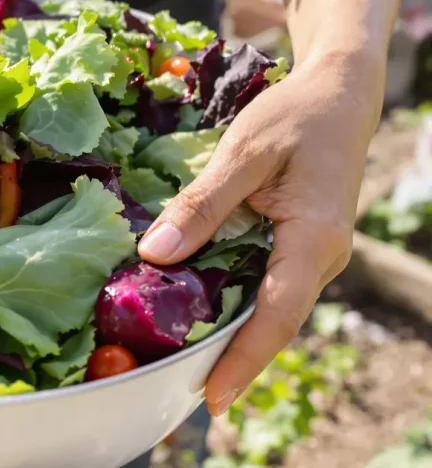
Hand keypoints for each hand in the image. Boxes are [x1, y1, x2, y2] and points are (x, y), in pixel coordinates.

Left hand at [137, 52, 382, 414]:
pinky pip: (266, 286)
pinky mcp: (298, 248)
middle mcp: (319, 258)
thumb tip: (154, 255)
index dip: (244, 359)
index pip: (278, 314)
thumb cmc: (294, 116)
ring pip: (269, 308)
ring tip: (182, 365)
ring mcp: (311, 256)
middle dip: (231, 360)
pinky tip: (196, 312)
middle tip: (180, 390)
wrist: (338, 96)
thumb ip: (201, 205)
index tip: (213, 396)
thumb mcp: (243, 152)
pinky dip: (233, 304)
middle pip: (273, 323)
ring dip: (230, 336)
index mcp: (314, 238)